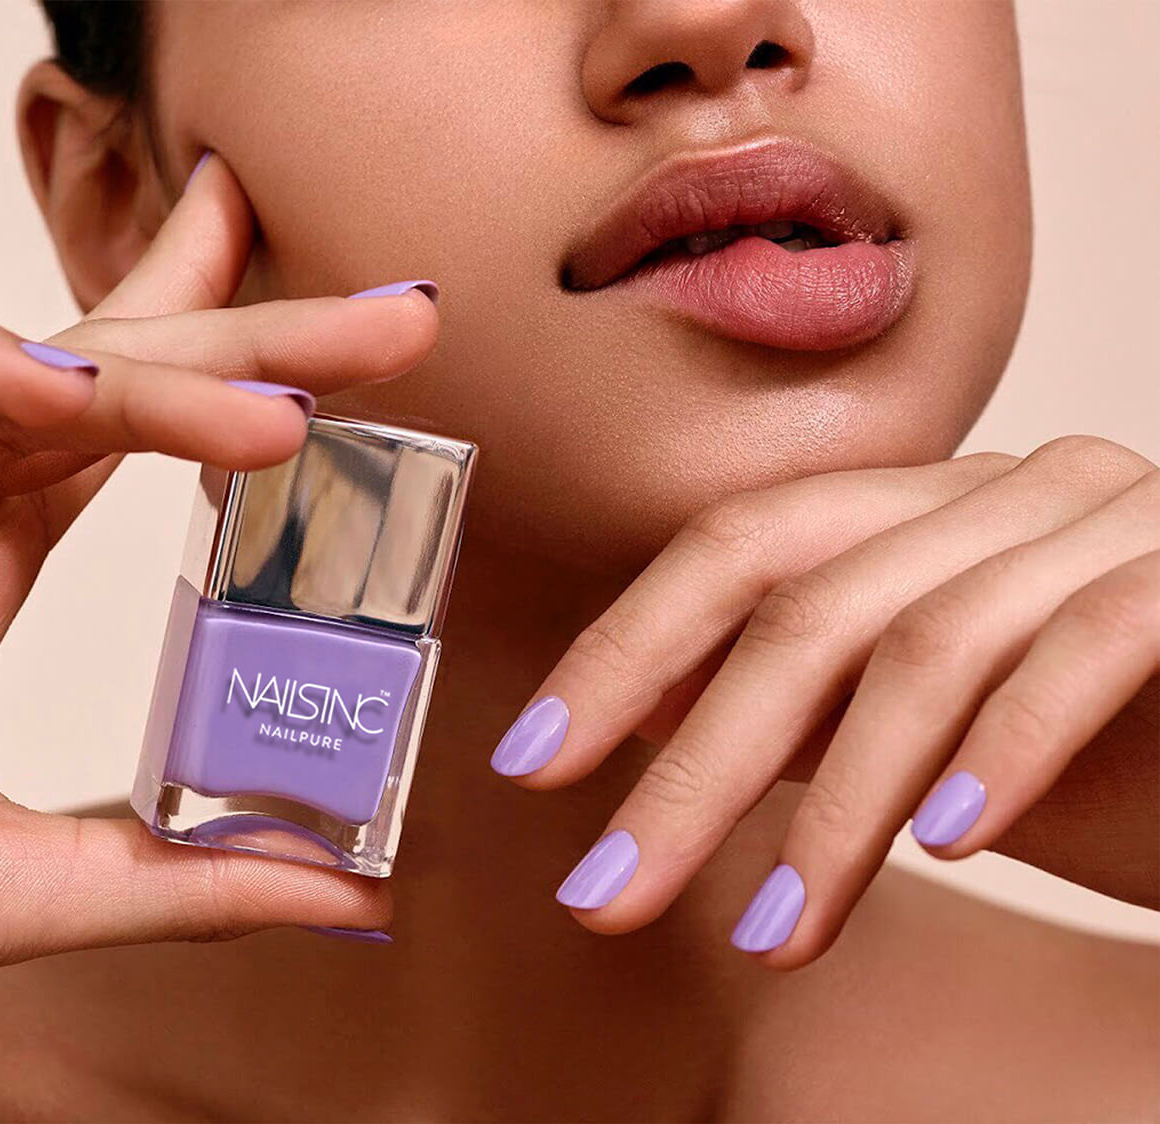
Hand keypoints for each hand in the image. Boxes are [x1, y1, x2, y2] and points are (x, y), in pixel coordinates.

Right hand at [0, 153, 437, 1051]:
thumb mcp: (20, 882)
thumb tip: (358, 890)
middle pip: (106, 376)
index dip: (242, 379)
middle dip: (250, 339)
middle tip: (392, 327)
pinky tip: (63, 391)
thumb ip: (181, 877)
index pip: (129, 431)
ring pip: (10, 367)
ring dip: (147, 376)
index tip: (371, 366)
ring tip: (276, 416)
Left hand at [493, 439, 1157, 966]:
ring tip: (777, 932)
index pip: (737, 547)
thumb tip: (643, 714)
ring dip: (835, 809)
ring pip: (926, 641)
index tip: (533, 762)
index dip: (622, 650)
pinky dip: (1005, 753)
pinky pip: (1084, 648)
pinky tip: (953, 849)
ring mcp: (1114, 514)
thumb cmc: (1121, 758)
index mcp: (928, 507)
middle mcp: (1010, 487)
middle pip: (800, 602)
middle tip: (607, 891)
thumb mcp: (929, 741)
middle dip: (691, 765)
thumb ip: (805, 707)